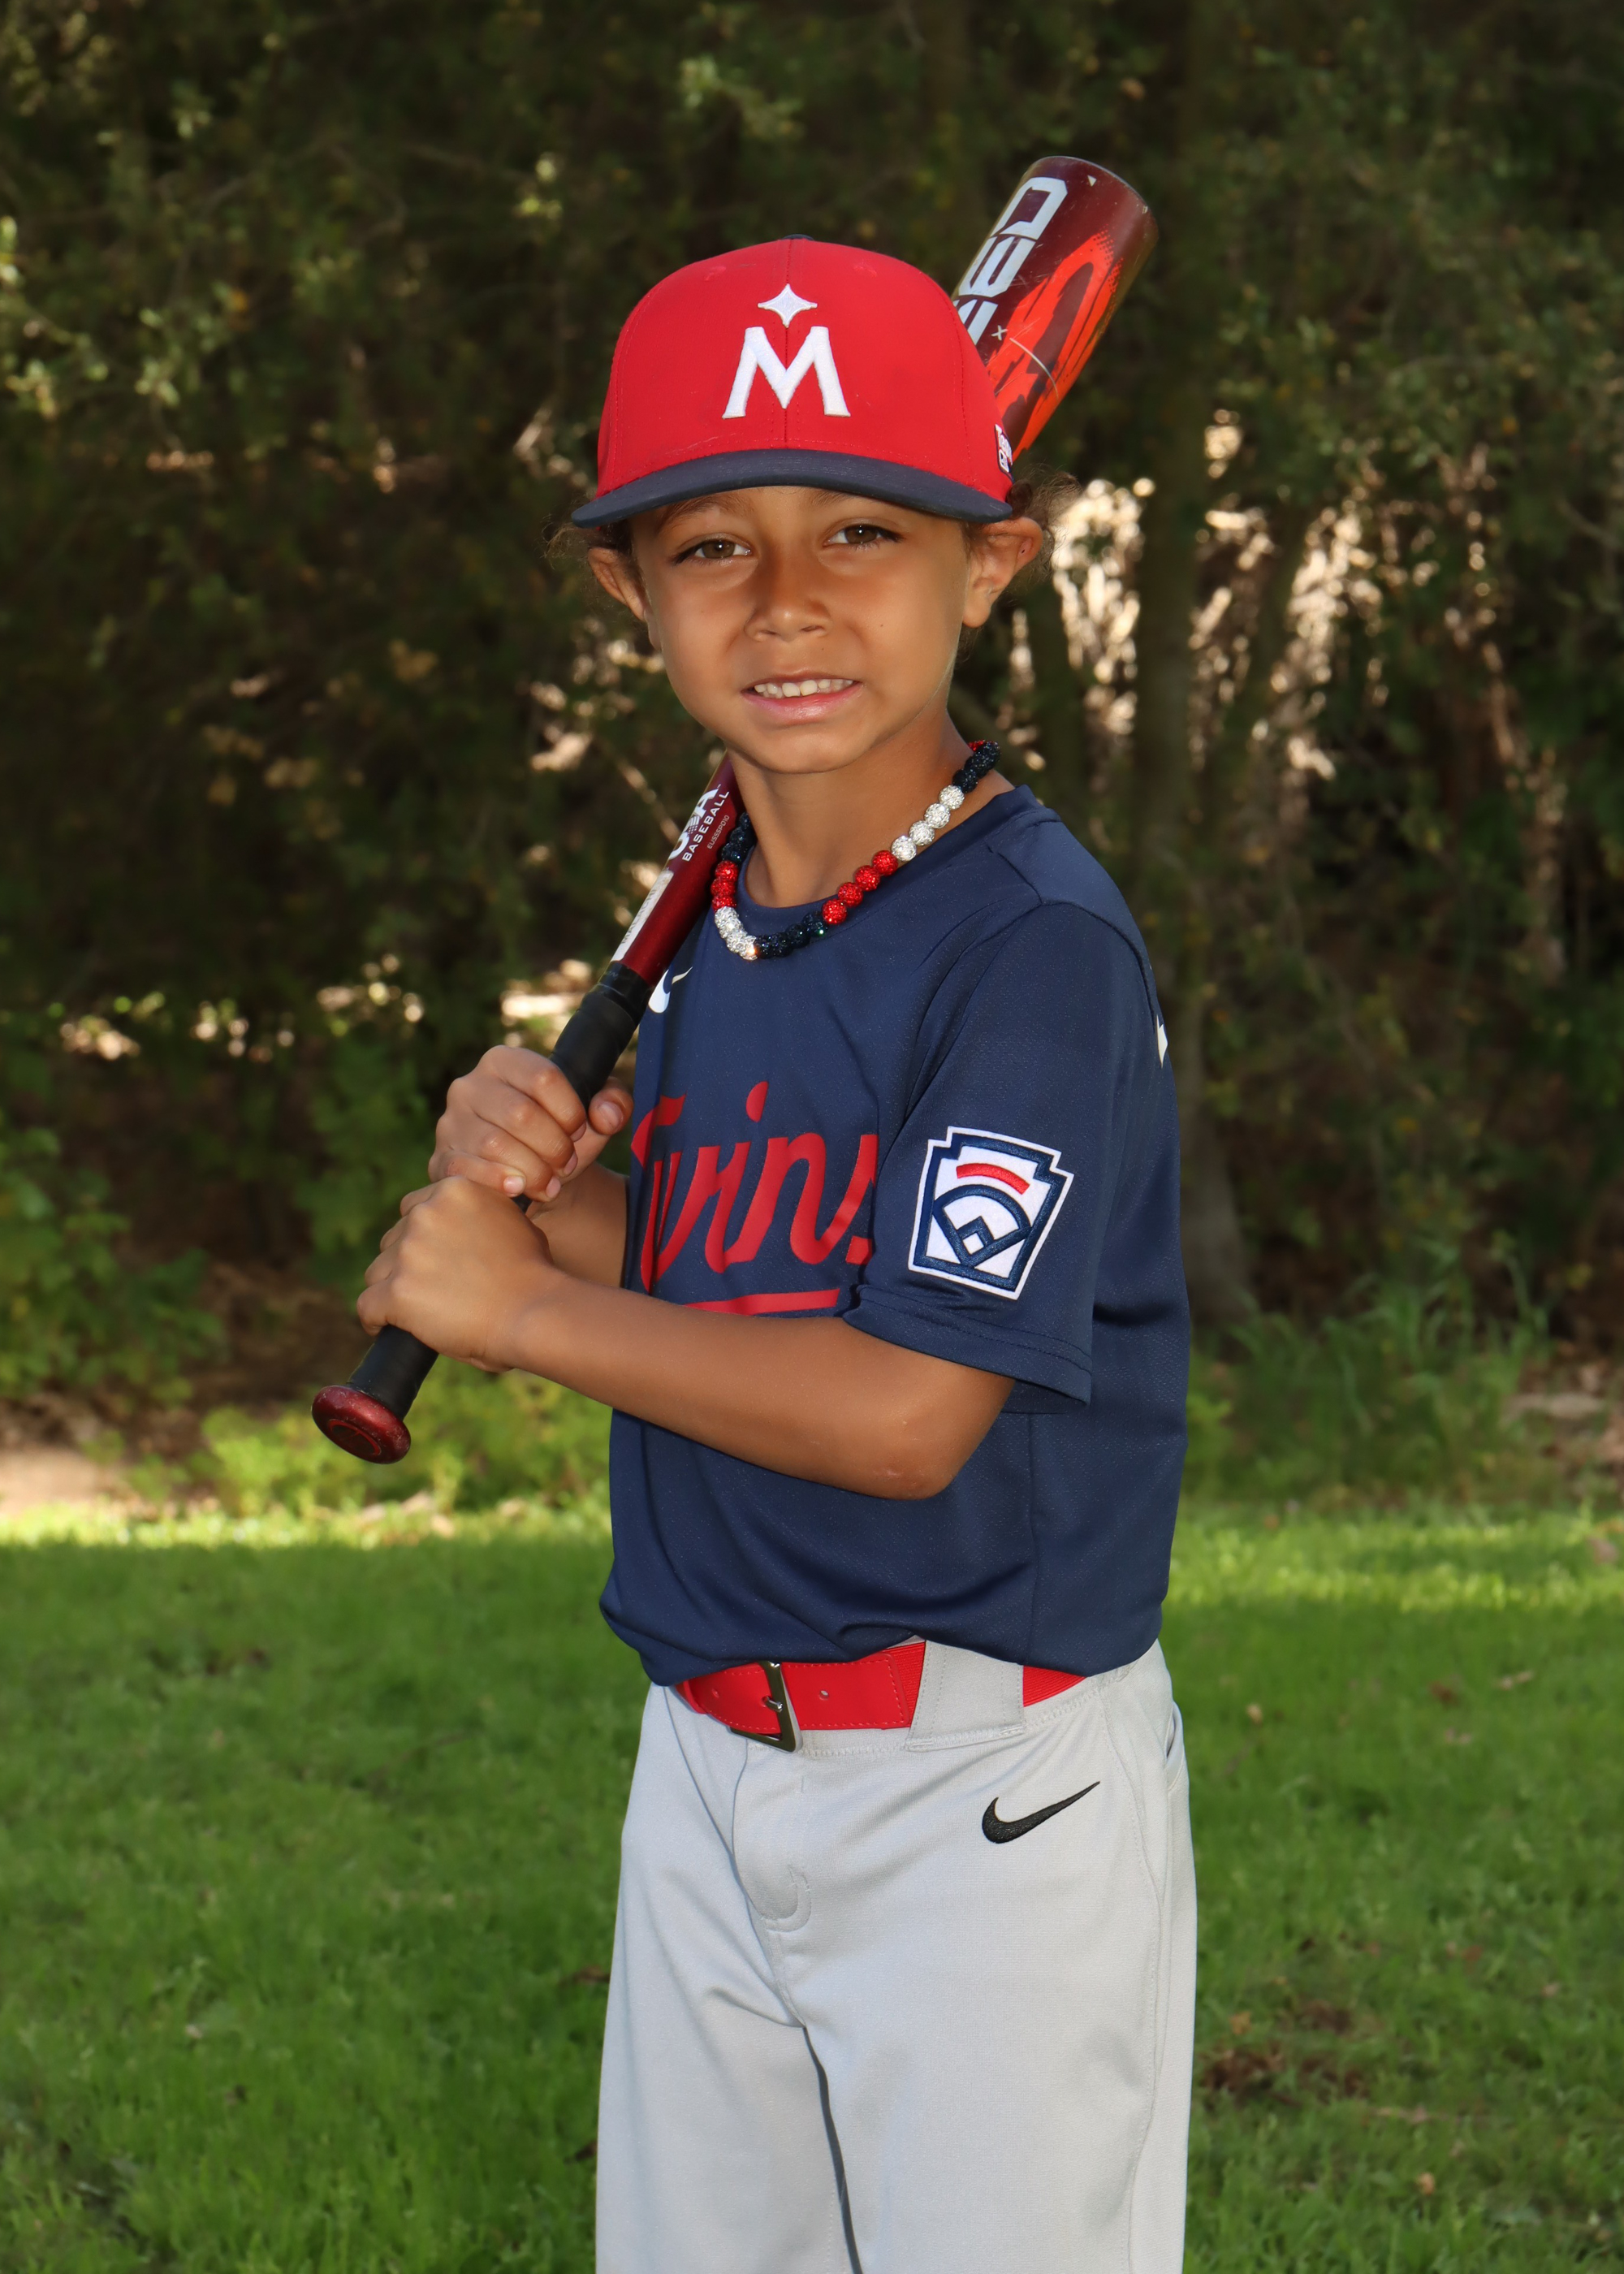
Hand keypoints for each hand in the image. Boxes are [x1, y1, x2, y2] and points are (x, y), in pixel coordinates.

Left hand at [358, 1177, 557, 1368]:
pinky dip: (375, 1319)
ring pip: (378, 1271)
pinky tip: (385, 1327)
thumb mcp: (512, 1220)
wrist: (535, 1312)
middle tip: (431, 1289)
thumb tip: (465, 1223)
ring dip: (392, 1289)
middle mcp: (425, 1213)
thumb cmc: (534, 1274)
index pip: (415, 1208)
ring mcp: (408, 1252)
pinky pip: (367, 1306)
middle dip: (407, 1262)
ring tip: (415, 1312)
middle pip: (393, 1239)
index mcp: (454, 1189)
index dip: (423, 1237)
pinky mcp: (396, 1291)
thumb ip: (480, 1213)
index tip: (433, 1259)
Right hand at [431, 1045, 631, 1204]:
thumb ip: (613, 1102)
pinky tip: (518, 1189)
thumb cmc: (560, 1137)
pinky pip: (465, 1169)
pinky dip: (497, 1182)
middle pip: (520, 1113)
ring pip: (494, 1144)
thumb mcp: (593, 1115)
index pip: (543, 1076)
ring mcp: (451, 1123)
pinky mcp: (441, 1159)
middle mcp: (470, 1085)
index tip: (580, 1131)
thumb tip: (605, 1113)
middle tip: (566, 1163)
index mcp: (505, 1061)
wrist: (533, 1178)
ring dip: (533, 1170)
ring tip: (550, 1183)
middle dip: (554, 1146)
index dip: (570, 1110)